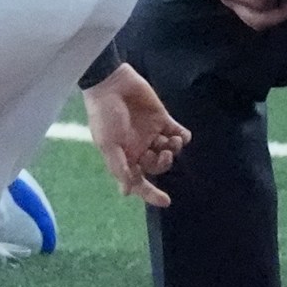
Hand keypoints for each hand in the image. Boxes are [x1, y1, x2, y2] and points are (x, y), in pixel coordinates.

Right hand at [82, 65, 190, 207]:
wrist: (111, 84)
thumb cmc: (104, 115)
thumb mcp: (108, 144)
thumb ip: (120, 166)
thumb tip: (126, 192)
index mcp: (124, 156)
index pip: (139, 181)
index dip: (151, 193)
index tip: (166, 202)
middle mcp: (138, 148)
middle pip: (157, 166)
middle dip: (163, 164)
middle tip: (163, 153)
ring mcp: (151, 133)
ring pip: (169, 150)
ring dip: (174, 149)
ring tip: (171, 139)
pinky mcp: (161, 119)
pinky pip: (177, 133)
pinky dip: (182, 136)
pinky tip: (180, 135)